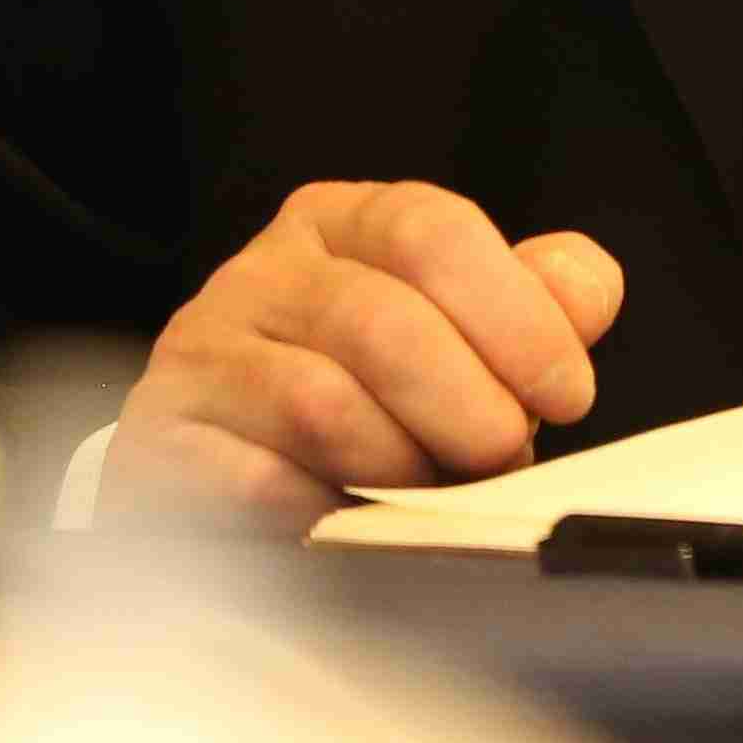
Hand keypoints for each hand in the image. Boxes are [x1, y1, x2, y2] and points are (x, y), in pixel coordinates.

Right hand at [106, 180, 625, 529]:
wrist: (222, 462)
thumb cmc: (370, 389)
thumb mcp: (457, 322)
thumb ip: (536, 298)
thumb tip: (585, 294)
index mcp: (342, 222)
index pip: (434, 232)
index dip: (518, 317)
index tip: (568, 395)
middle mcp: (260, 273)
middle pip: (383, 322)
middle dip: (470, 406)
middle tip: (504, 457)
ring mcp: (198, 355)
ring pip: (322, 405)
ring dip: (403, 464)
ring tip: (431, 492)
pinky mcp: (156, 444)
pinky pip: (255, 481)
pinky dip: (324, 510)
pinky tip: (349, 520)